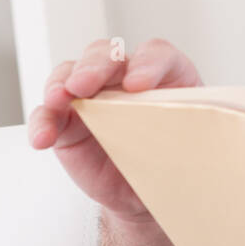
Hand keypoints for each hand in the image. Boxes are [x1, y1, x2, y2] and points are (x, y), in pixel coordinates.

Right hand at [28, 38, 202, 224]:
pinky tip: (43, 138)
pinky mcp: (67, 122)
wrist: (151, 191)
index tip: (140, 85)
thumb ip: (192, 124)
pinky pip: (48, 115)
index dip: (148, 64)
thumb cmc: (175, 158)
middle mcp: (123, 77)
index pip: (156, 54)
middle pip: (106, 55)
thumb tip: (202, 128)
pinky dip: (42, 123)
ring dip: (61, 84)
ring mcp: (91, 97)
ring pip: (70, 75)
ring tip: (59, 99)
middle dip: (95, 66)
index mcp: (164, 74)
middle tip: (87, 84)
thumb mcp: (192, 140)